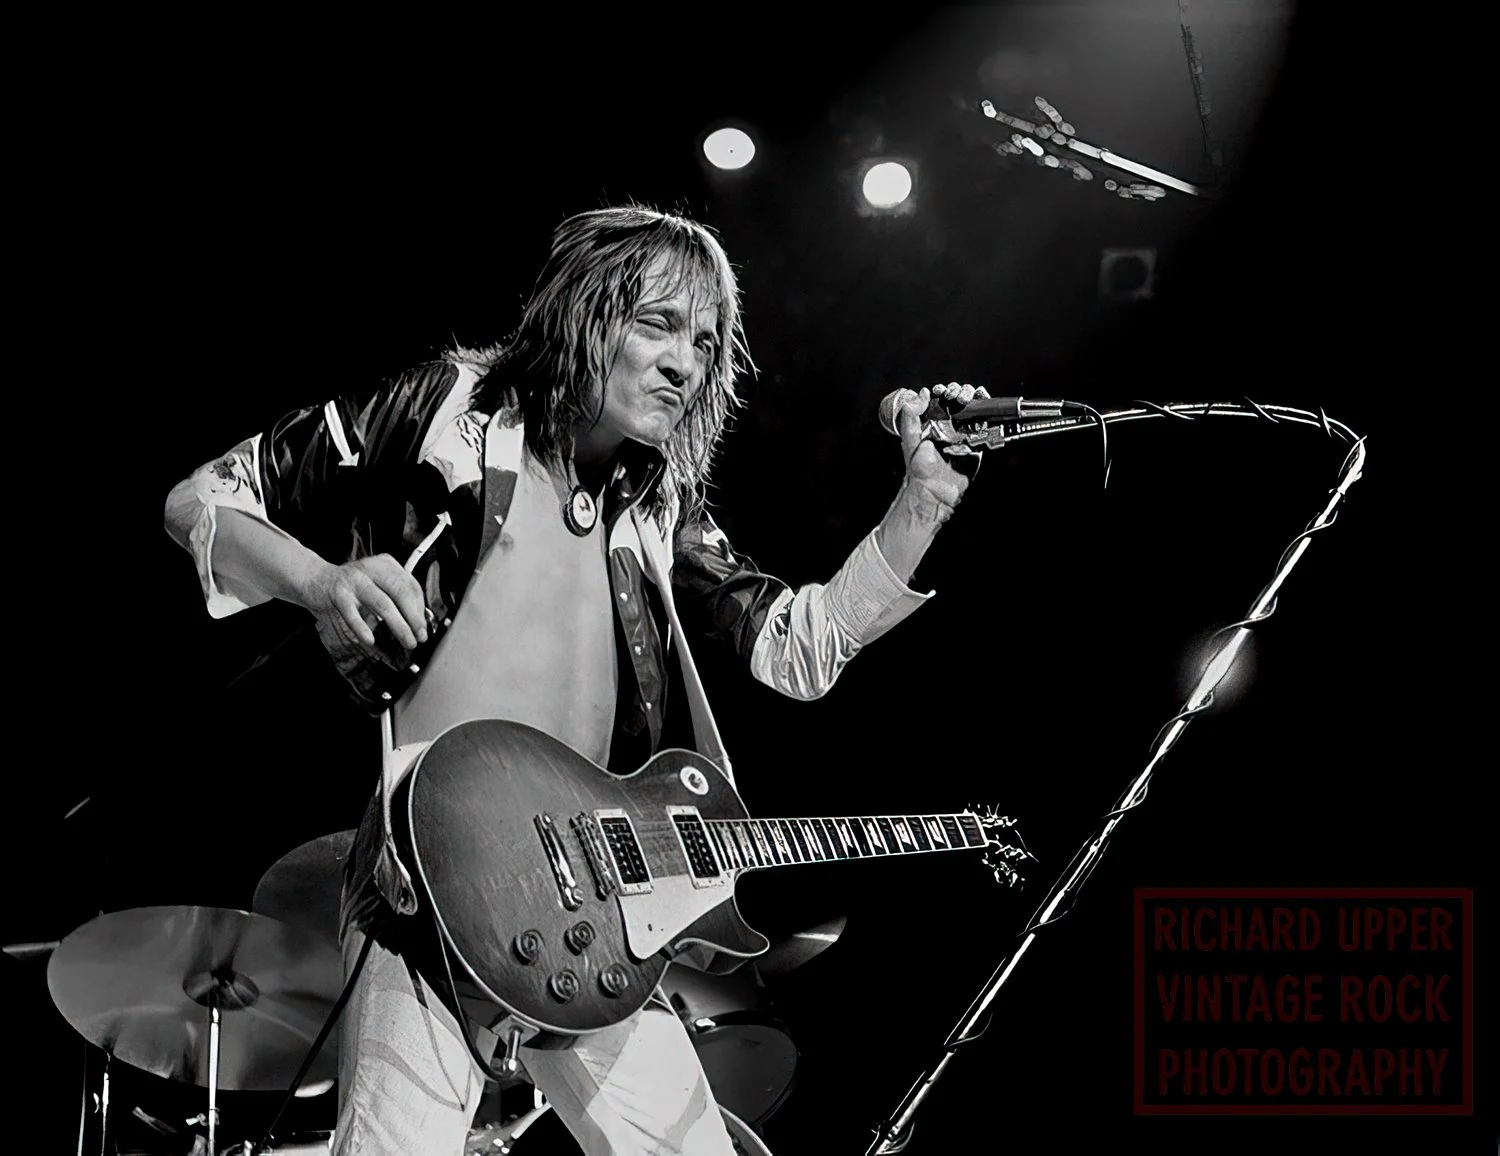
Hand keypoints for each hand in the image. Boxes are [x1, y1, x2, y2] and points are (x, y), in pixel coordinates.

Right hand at [303, 554, 428, 656]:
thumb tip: (419, 622)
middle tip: (420, 637)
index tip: (424, 628)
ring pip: (383, 603)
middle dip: (414, 618)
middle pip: (401, 593)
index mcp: (385, 565)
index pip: (411, 586)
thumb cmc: (352, 585)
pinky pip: (352, 613)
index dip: (420, 609)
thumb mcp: (377, 583)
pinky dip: (362, 627)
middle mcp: (372, 569)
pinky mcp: (338, 593)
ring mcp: (355, 580)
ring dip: (399, 625)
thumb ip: (396, 596)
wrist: (315, 579)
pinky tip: (370, 640)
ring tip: (407, 641)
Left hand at [894, 382, 988, 519]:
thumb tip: (921, 394)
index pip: (941, 399)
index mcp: (932, 423)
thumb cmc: (920, 469)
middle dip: (959, 391)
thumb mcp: (910, 439)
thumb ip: (911, 416)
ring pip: (974, 408)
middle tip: (956, 397)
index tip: (941, 392)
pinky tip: (983, 407)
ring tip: (967, 400)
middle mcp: (949, 427)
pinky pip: (986, 425)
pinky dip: (988, 412)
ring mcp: (964, 434)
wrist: (935, 490)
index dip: (943, 391)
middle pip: (959, 399)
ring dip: (974, 397)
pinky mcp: (978, 444)